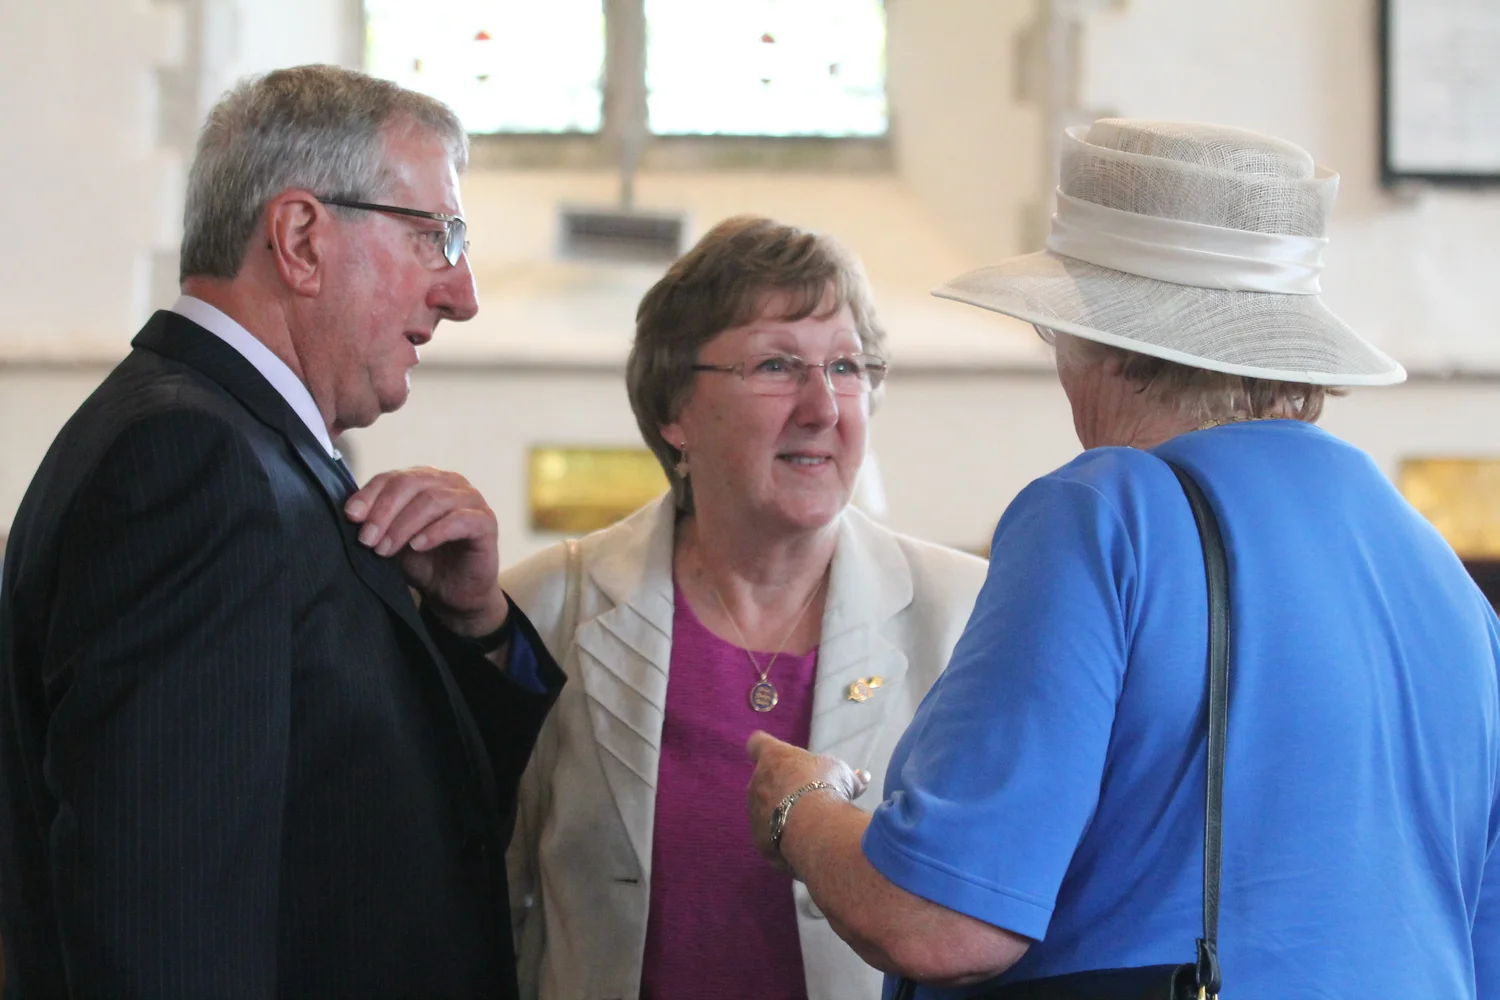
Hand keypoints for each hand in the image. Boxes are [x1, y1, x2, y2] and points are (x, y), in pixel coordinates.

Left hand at [343, 467, 506, 635]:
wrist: (454, 594)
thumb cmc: (423, 562)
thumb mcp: (392, 539)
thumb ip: (376, 523)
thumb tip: (351, 513)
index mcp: (427, 480)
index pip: (394, 476)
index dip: (370, 494)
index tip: (351, 517)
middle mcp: (451, 483)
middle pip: (412, 483)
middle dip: (384, 511)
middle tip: (367, 539)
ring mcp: (472, 500)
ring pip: (433, 500)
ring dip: (404, 525)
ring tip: (386, 549)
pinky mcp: (487, 522)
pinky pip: (460, 520)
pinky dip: (434, 532)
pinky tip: (417, 546)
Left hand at [745, 730, 870, 866]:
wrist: (812, 824)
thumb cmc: (825, 786)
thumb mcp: (842, 775)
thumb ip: (849, 776)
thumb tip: (864, 777)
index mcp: (773, 757)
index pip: (758, 743)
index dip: (764, 748)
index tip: (775, 756)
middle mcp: (757, 781)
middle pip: (763, 781)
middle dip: (781, 789)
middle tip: (807, 798)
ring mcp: (754, 811)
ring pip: (764, 811)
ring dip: (782, 816)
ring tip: (809, 826)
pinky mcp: (759, 839)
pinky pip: (770, 839)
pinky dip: (784, 841)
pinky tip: (805, 846)